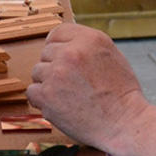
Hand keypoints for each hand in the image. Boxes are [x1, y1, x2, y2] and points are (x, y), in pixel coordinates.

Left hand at [27, 23, 150, 150]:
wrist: (123, 122)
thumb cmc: (121, 94)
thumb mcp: (111, 55)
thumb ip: (86, 46)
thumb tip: (63, 44)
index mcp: (89, 39)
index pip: (58, 32)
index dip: (58, 46)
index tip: (60, 57)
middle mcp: (71, 52)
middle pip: (46, 53)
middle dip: (55, 66)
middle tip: (71, 83)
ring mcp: (57, 73)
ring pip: (38, 72)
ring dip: (48, 83)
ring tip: (69, 95)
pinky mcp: (47, 95)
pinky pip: (32, 92)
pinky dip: (42, 100)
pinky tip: (60, 105)